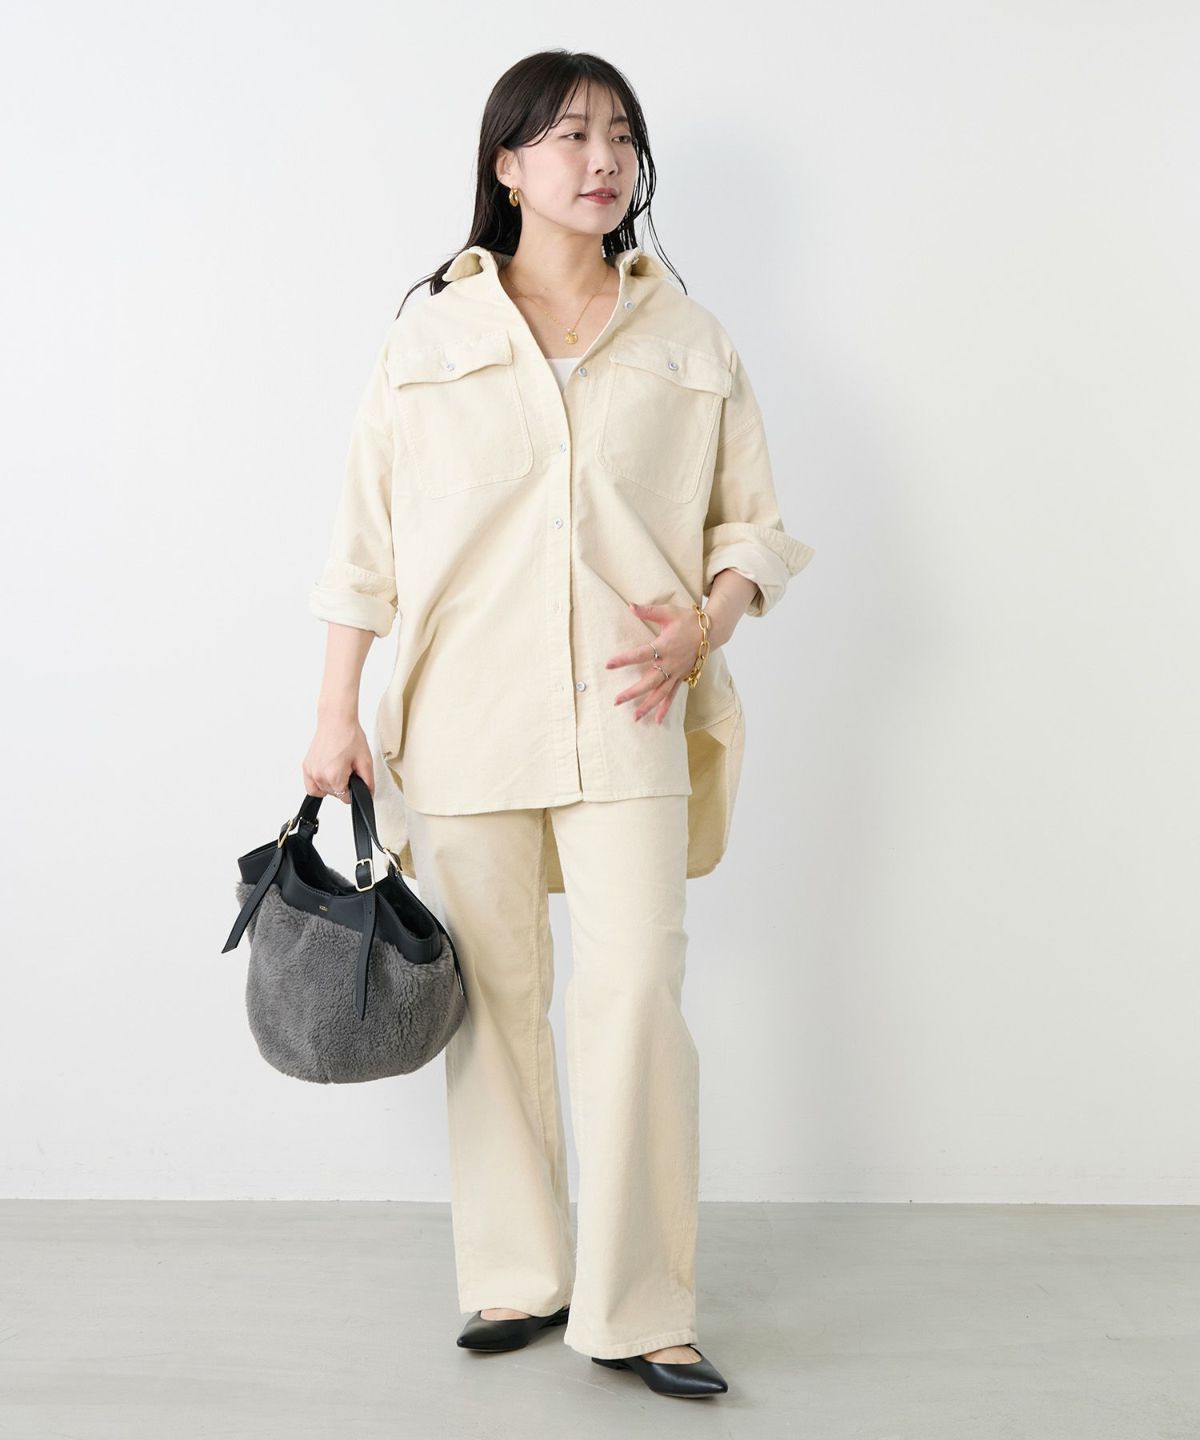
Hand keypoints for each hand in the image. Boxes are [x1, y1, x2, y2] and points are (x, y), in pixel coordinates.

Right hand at [303, 712, 374, 801]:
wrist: (336, 720)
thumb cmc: (349, 735)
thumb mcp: (365, 761)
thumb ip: (368, 782)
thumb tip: (368, 794)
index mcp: (334, 776)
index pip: (345, 798)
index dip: (354, 791)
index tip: (355, 780)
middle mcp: (319, 776)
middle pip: (335, 795)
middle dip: (344, 786)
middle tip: (349, 769)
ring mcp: (311, 771)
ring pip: (323, 791)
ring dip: (332, 785)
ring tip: (339, 770)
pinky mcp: (306, 766)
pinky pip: (311, 786)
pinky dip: (318, 784)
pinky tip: (327, 775)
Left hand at [606, 600, 702, 724]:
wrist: (711, 632)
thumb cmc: (688, 620)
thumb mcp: (668, 611)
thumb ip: (648, 610)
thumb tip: (629, 606)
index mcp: (665, 646)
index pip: (641, 654)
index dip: (624, 660)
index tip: (608, 664)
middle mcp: (671, 663)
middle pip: (649, 681)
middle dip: (633, 692)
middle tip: (617, 700)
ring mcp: (677, 673)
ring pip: (661, 693)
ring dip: (648, 706)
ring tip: (634, 717)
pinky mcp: (682, 678)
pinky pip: (673, 696)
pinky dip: (665, 708)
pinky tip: (658, 721)